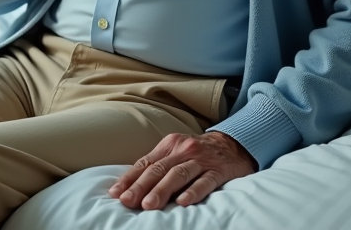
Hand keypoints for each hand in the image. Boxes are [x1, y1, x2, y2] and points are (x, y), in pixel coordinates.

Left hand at [108, 131, 256, 209]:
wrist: (234, 144)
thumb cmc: (198, 153)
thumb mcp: (176, 153)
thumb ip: (158, 166)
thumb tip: (132, 187)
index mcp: (169, 145)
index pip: (145, 163)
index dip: (130, 179)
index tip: (116, 194)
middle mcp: (183, 150)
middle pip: (159, 169)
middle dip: (141, 187)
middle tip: (128, 201)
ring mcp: (201, 160)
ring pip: (178, 175)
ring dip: (162, 190)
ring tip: (149, 205)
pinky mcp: (219, 170)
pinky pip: (205, 181)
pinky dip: (193, 191)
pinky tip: (183, 202)